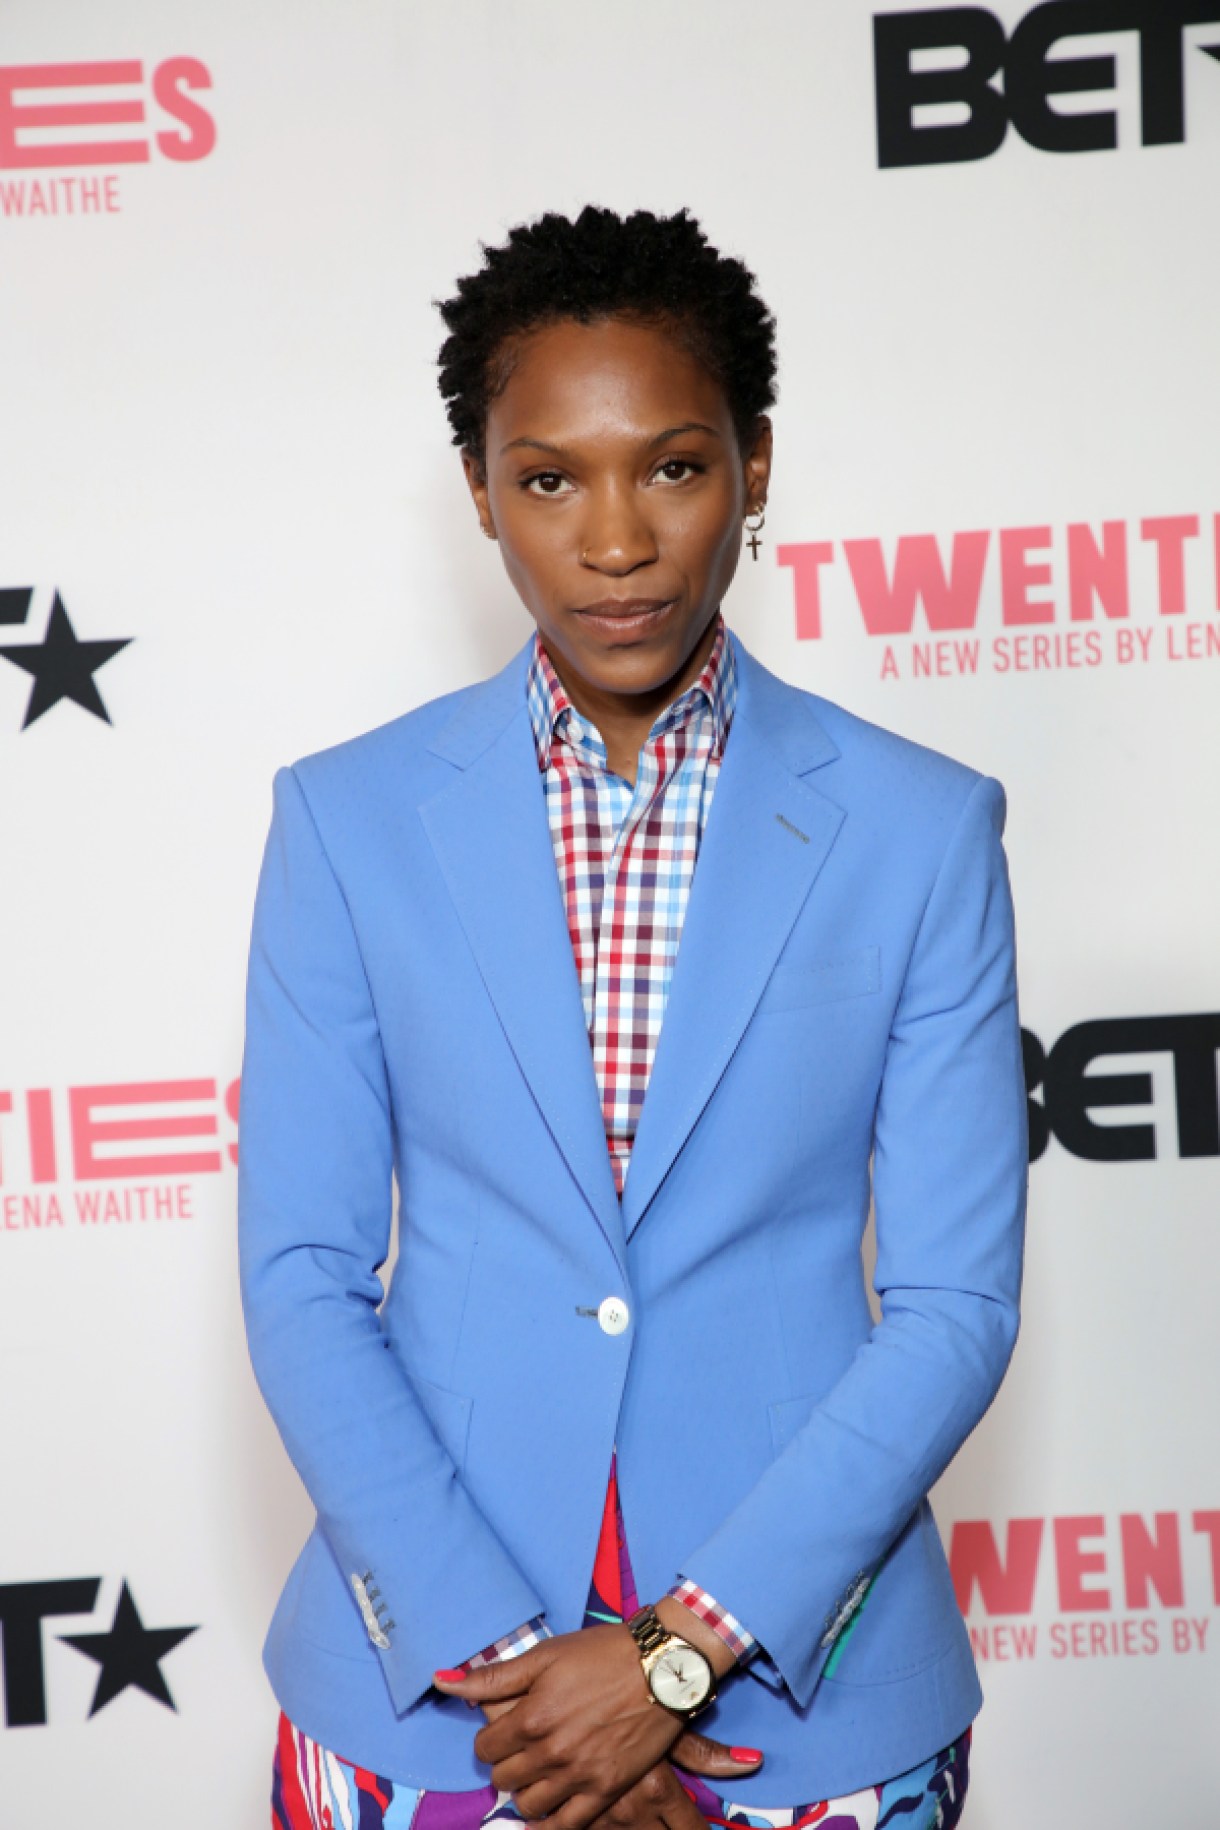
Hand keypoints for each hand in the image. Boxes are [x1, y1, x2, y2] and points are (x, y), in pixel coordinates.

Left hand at [433, 1626, 761, 1828]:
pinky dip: (550, 1824)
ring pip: (529, 1805)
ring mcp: (579, 1775)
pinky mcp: (605, 1789)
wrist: (660, 1667)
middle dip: (506, 1765)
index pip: (485, 1749)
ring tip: (538, 1775)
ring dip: (526, 1792)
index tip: (503, 1733)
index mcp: (531, 1717)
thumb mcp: (545, 1655)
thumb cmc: (601, 1653)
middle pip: (504, 1779)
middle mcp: (551, 1752)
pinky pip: (566, 1825)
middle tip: (521, 1752)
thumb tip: (442, 1681)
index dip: (490, 1741)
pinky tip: (549, 1812)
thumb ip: (493, 1677)